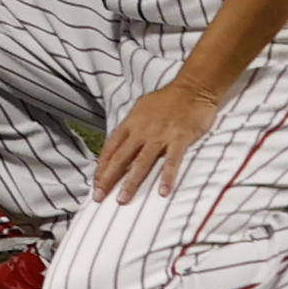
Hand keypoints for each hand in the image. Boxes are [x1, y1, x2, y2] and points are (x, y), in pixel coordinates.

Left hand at [94, 77, 228, 200]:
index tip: (95, 183)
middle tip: (99, 197)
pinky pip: (172, 161)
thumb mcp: (141, 109)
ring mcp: (160, 135)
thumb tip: (120, 144)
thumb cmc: (166, 100)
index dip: (101, 166)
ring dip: (131, 183)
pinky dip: (166, 177)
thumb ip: (131, 127)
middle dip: (108, 178)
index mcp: (130, 123)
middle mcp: (141, 131)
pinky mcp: (180, 139)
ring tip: (123, 200)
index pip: (110, 148)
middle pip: (120, 158)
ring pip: (141, 163)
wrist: (192, 89)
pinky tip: (162, 192)